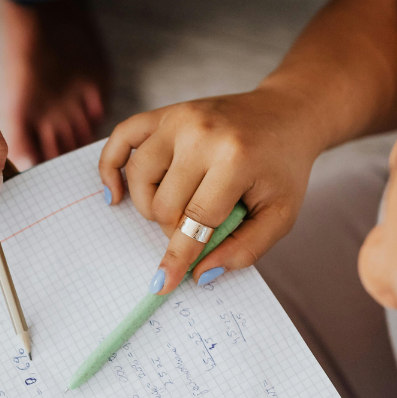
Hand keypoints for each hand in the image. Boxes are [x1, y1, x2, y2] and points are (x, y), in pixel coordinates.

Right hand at [99, 87, 322, 293]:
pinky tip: (116, 192)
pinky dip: (110, 167)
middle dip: (176, 227)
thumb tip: (201, 274)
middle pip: (162, 204)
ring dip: (150, 205)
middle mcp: (200, 134)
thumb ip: (245, 249)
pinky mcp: (165, 112)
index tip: (162, 285)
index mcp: (234, 158)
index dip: (179, 257)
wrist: (286, 115)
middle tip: (201, 223)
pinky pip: (121, 137)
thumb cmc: (282, 168)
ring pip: (138, 177)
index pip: (196, 220)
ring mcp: (178, 118)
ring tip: (177, 206)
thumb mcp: (281, 215)